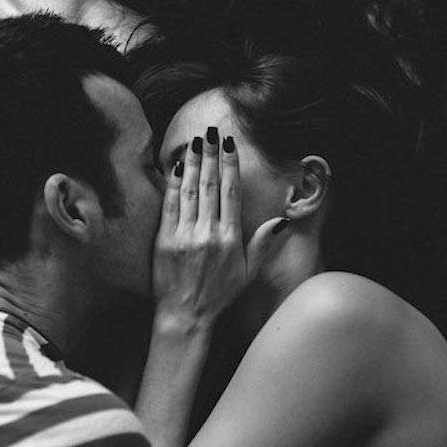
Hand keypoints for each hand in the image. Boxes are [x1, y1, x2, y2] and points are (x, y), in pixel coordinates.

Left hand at [152, 127, 286, 327]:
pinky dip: (173, 185)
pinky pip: (169, 206)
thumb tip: (282, 220)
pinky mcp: (164, 240)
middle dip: (210, 155)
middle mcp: (207, 233)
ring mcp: (184, 235)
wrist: (185, 315)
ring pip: (189, 191)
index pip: (230, 192)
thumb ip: (263, 244)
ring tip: (194, 141)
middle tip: (210, 131)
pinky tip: (176, 167)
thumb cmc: (219, 295)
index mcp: (229, 238)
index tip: (228, 144)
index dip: (229, 164)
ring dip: (192, 163)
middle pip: (210, 185)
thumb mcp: (249, 273)